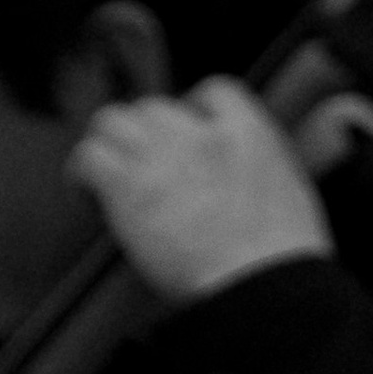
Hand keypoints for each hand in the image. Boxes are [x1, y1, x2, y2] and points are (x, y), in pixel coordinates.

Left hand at [69, 79, 331, 305]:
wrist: (260, 283)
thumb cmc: (281, 257)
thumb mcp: (290, 190)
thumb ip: (259, 168)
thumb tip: (243, 180)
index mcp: (248, 131)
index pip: (214, 90)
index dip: (193, 108)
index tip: (185, 132)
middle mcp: (201, 134)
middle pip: (154, 107)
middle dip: (145, 134)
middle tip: (142, 167)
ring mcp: (163, 156)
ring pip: (113, 121)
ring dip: (109, 146)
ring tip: (107, 178)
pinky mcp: (128, 186)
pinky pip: (88, 157)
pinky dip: (82, 175)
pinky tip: (87, 196)